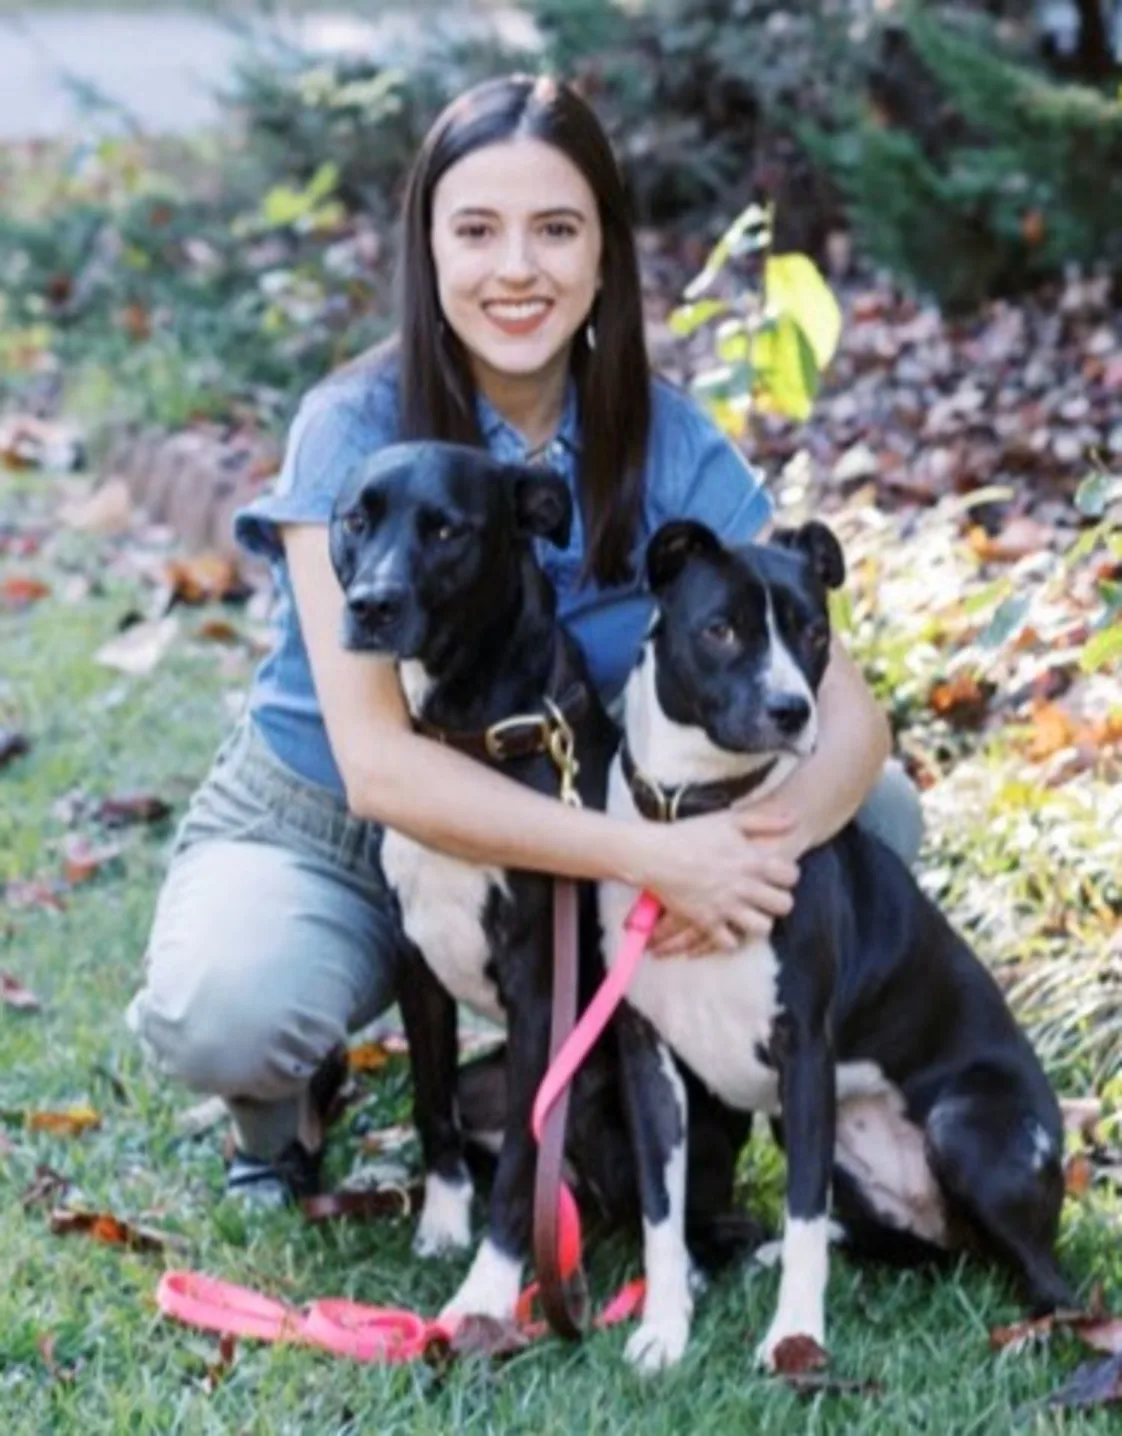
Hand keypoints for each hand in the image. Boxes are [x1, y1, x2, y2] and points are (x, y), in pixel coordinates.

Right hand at [638, 805, 801, 955]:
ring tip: (750, 916)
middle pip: (784, 905)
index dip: (788, 876)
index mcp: (751, 860)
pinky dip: (730, 939)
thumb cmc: (691, 833)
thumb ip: (764, 821)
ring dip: (758, 923)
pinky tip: (727, 929)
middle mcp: (744, 886)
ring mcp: (726, 906)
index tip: (778, 875)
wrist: (655, 854)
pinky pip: (729, 943)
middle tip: (767, 898)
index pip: (791, 876)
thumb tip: (794, 819)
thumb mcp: (729, 820)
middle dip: (779, 902)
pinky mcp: (707, 922)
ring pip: (762, 928)